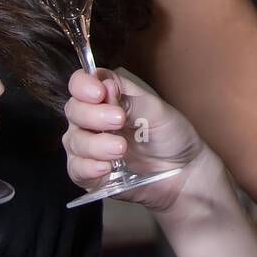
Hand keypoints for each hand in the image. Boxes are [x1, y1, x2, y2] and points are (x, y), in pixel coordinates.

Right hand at [62, 67, 211, 213]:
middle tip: (118, 121)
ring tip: (121, 149)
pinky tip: (106, 168)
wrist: (183, 172)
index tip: (99, 93)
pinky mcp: (90, 173)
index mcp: (109, 96)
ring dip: (95, 144)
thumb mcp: (157, 112)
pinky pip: (76, 170)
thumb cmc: (171, 135)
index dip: (83, 85)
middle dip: (92, 115)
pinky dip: (88, 168)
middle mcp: (93, 119)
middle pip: (74, 110)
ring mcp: (89, 146)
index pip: (82, 83)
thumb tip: (106, 86)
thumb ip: (130, 101)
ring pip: (73, 141)